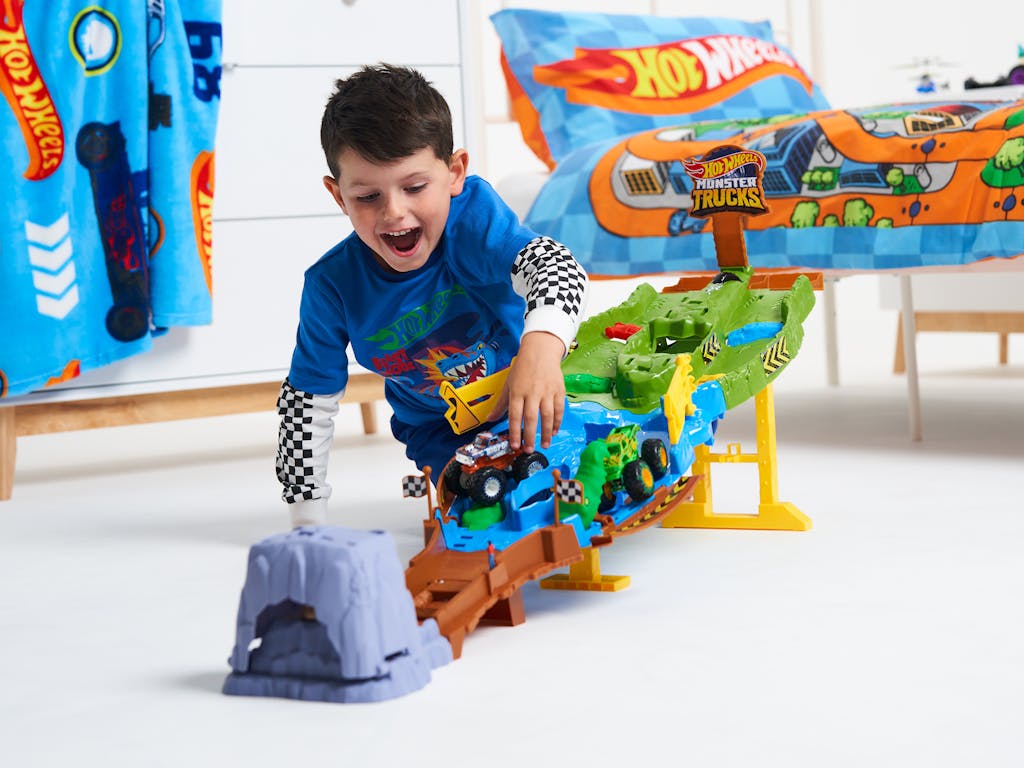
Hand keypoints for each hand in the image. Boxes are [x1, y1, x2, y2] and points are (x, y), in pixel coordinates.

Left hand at [487, 331, 565, 451]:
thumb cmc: (522, 369)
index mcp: (517, 391)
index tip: (514, 445)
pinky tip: (554, 431)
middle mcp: (532, 392)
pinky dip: (557, 422)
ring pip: (547, 416)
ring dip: (546, 433)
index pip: (514, 415)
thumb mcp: (508, 384)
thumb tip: (489, 419)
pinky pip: (558, 409)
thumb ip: (500, 404)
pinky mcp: (558, 390)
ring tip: (545, 445)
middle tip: (528, 450)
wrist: (540, 351)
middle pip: (531, 418)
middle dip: (529, 436)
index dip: (514, 432)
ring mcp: (547, 391)